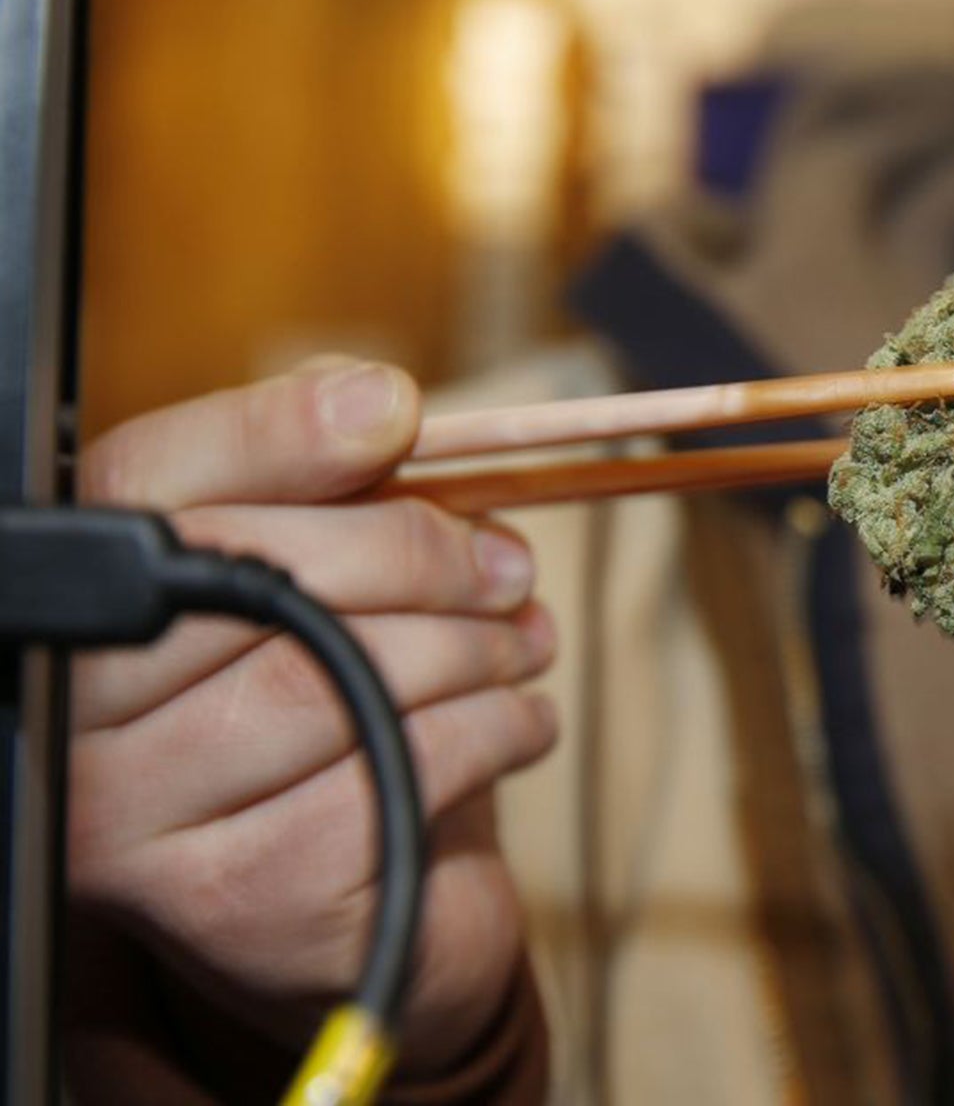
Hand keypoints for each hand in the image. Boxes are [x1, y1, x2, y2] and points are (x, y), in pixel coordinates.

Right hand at [68, 358, 559, 1076]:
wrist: (344, 896)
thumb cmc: (330, 695)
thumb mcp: (325, 577)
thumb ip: (333, 480)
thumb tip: (379, 402)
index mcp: (92, 603)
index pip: (151, 483)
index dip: (278, 433)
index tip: (397, 412)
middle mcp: (76, 716)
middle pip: (258, 581)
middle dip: (418, 555)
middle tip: (508, 567)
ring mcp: (140, 822)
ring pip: (335, 681)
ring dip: (471, 648)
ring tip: (526, 641)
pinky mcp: (238, 903)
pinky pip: (392, 776)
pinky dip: (491, 731)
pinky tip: (523, 720)